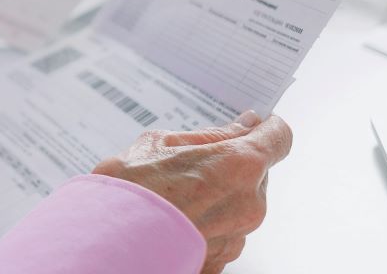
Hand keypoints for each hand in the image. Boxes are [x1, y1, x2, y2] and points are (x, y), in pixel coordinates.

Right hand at [92, 111, 292, 273]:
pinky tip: (176, 219)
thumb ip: (210, 136)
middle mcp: (249, 203)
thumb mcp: (161, 143)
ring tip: (175, 196)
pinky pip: (226, 233)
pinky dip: (207, 224)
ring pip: (240, 204)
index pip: (279, 138)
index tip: (256, 125)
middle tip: (191, 163)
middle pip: (256, 173)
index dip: (267, 129)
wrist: (108, 241)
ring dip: (218, 196)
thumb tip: (243, 125)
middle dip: (232, 165)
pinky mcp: (224, 260)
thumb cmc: (130, 190)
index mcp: (240, 164)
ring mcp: (238, 236)